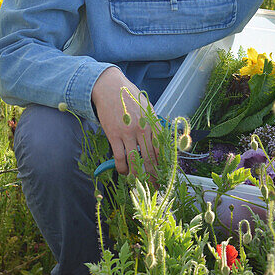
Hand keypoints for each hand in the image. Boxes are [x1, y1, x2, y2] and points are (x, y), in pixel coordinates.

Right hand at [91, 66, 158, 180]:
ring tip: (139, 185)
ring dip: (137, 176)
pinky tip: (123, 172)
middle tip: (155, 188)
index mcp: (153, 122)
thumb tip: (159, 141)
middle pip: (150, 158)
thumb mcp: (147, 107)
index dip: (163, 165)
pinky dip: (122, 168)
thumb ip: (153, 123)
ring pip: (135, 160)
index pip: (162, 149)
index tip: (164, 175)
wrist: (110, 87)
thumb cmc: (129, 96)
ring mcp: (128, 133)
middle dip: (153, 176)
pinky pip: (120, 157)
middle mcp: (143, 129)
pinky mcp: (114, 135)